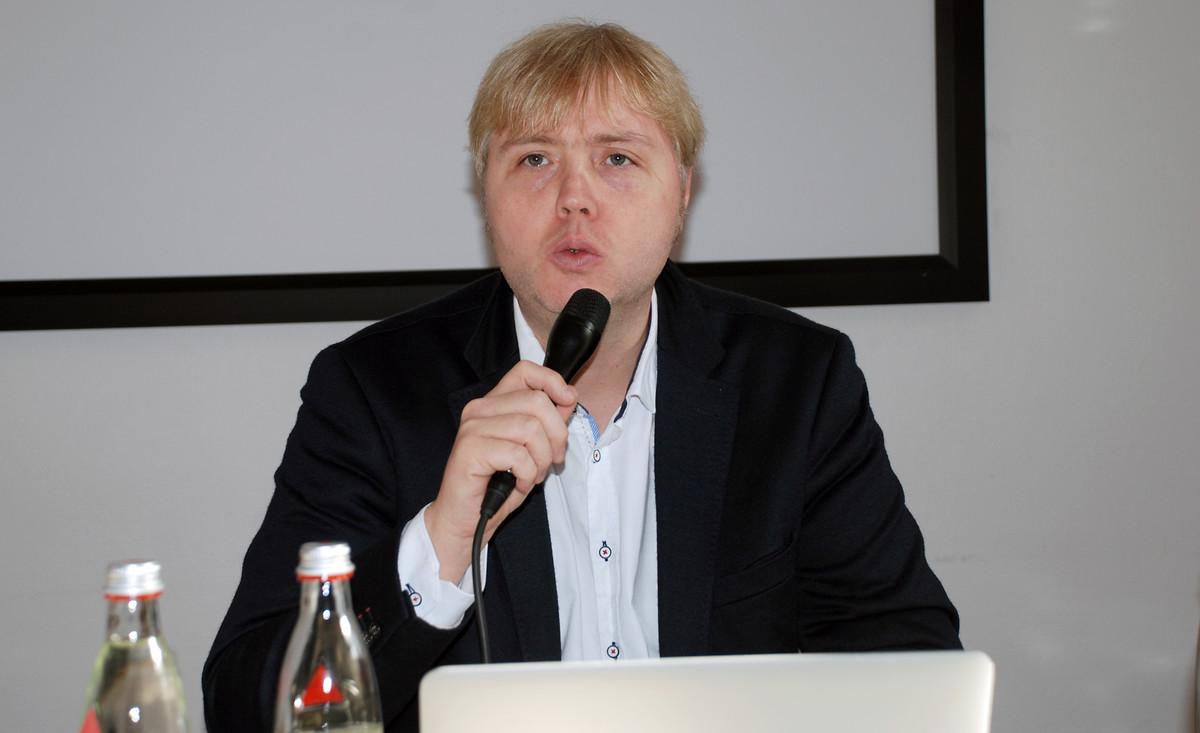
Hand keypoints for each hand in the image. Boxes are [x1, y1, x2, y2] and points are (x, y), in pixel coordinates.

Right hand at [424, 360, 576, 581]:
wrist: (465, 521)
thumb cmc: (496, 487)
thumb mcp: (531, 451)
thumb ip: (547, 422)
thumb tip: (568, 399)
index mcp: (493, 404)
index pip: (525, 371)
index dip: (552, 382)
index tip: (568, 403)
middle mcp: (479, 409)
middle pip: (537, 401)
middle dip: (557, 435)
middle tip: (553, 461)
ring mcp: (472, 428)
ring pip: (530, 428)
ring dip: (542, 458)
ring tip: (533, 475)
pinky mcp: (470, 449)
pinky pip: (517, 453)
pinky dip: (527, 473)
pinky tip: (519, 483)